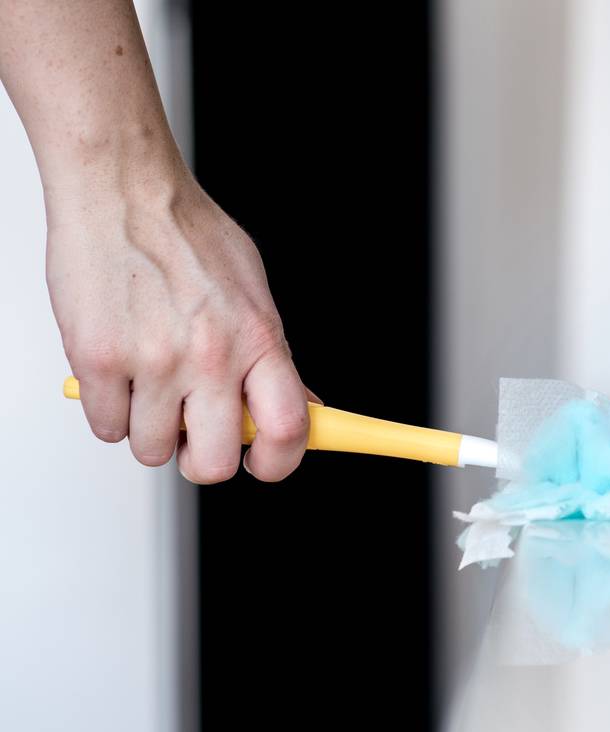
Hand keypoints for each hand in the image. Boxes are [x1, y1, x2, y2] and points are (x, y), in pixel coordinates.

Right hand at [47, 162, 310, 482]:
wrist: (122, 188)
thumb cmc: (186, 234)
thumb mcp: (253, 290)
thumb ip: (274, 353)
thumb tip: (307, 405)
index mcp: (259, 338)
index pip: (289, 429)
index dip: (279, 462)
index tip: (264, 463)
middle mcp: (211, 355)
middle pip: (214, 463)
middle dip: (202, 457)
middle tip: (195, 429)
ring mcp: (154, 361)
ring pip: (152, 450)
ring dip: (150, 428)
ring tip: (151, 380)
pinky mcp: (99, 360)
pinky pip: (107, 427)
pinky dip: (110, 409)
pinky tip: (119, 369)